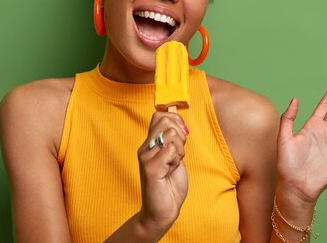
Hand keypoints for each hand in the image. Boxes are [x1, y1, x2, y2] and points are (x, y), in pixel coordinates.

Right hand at [136, 111, 188, 233]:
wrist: (162, 211)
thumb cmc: (170, 185)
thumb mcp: (175, 156)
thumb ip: (174, 139)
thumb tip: (178, 117)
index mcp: (149, 143)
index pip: (159, 115)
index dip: (175, 120)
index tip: (182, 136)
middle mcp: (145, 148)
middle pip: (165, 120)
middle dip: (180, 134)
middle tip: (178, 153)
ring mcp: (145, 157)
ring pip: (171, 135)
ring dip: (180, 150)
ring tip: (174, 164)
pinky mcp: (150, 168)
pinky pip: (170, 151)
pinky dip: (177, 161)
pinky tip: (171, 171)